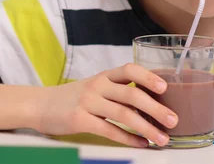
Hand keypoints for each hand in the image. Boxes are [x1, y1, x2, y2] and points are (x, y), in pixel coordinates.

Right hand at [34, 63, 177, 147]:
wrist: (39, 105)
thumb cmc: (75, 97)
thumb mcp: (96, 87)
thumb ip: (119, 90)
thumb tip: (154, 104)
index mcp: (104, 76)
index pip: (129, 69)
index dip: (149, 77)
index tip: (165, 87)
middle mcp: (97, 86)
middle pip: (131, 95)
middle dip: (156, 108)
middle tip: (174, 120)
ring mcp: (88, 102)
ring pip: (124, 115)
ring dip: (147, 128)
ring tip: (162, 138)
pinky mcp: (79, 120)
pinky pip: (109, 130)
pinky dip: (128, 138)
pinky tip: (141, 144)